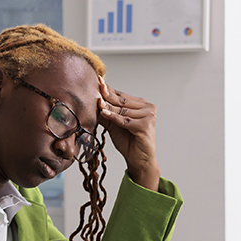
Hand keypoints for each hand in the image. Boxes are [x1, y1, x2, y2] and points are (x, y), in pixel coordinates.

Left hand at [97, 76, 159, 191]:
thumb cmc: (128, 141)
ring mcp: (148, 116)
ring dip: (108, 107)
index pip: (121, 95)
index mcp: (141, 104)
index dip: (108, 90)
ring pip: (122, 110)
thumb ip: (105, 113)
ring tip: (96, 101)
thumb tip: (92, 101)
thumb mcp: (113, 124)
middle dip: (107, 95)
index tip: (98, 81)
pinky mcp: (146, 125)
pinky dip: (113, 117)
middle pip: (122, 101)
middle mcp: (147, 107)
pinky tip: (103, 112)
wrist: (138, 159)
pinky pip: (125, 120)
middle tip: (96, 86)